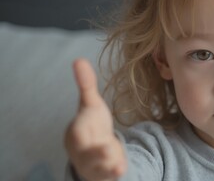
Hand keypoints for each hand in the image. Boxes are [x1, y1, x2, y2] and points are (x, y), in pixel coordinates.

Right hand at [65, 58, 126, 180]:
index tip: (93, 118)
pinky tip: (122, 169)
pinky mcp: (106, 175)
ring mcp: (94, 166)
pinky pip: (109, 176)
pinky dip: (114, 173)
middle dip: (98, 152)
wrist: (92, 154)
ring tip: (119, 166)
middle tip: (110, 148)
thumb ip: (86, 86)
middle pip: (88, 153)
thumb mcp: (91, 105)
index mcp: (77, 134)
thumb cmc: (91, 127)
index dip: (85, 128)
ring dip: (108, 166)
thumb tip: (78, 59)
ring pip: (99, 168)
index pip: (78, 132)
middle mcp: (83, 152)